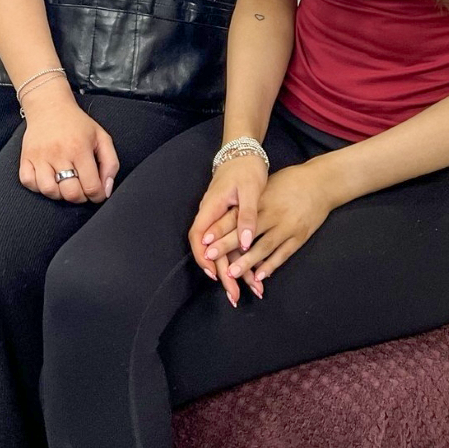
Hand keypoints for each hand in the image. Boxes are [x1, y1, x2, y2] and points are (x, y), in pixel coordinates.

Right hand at [18, 80, 118, 203]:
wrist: (49, 106)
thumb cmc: (76, 123)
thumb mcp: (102, 137)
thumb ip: (110, 164)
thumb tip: (106, 189)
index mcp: (79, 148)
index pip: (91, 186)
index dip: (98, 195)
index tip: (97, 193)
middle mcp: (59, 154)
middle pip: (70, 193)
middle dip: (80, 197)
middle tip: (82, 188)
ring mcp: (40, 156)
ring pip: (49, 191)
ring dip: (60, 194)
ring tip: (65, 184)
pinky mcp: (26, 157)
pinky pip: (29, 183)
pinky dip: (39, 187)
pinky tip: (48, 179)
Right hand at [188, 153, 268, 304]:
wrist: (244, 151)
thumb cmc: (246, 168)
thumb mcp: (250, 190)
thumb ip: (246, 215)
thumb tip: (244, 242)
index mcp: (212, 207)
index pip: (198, 236)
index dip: (203, 258)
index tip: (215, 275)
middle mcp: (211, 215)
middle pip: (210, 250)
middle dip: (222, 274)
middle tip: (234, 296)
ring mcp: (219, 218)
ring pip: (221, 249)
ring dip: (232, 271)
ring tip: (246, 292)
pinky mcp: (228, 219)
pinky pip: (230, 243)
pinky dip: (239, 259)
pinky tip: (250, 273)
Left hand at [214, 162, 339, 287]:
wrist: (321, 183)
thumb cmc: (290, 181)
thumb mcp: (266, 186)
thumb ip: (249, 202)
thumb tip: (228, 214)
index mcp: (260, 200)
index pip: (235, 216)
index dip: (219, 229)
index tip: (204, 240)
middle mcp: (272, 214)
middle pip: (245, 233)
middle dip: (226, 247)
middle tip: (210, 258)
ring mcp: (286, 226)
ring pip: (263, 247)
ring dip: (246, 262)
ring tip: (231, 274)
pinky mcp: (299, 236)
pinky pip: (283, 254)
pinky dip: (270, 265)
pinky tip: (259, 276)